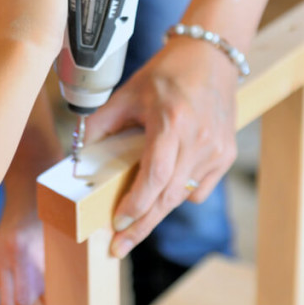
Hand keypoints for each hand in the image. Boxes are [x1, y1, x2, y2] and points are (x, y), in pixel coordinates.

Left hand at [84, 37, 240, 257]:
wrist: (212, 57)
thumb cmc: (169, 73)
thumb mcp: (129, 93)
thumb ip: (102, 123)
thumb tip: (77, 154)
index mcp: (172, 123)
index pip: (155, 176)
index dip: (135, 205)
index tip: (117, 224)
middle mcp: (199, 140)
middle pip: (168, 197)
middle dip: (141, 225)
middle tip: (118, 247)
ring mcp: (216, 150)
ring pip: (182, 196)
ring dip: (157, 210)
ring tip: (133, 222)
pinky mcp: (225, 155)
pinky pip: (198, 188)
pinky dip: (178, 193)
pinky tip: (164, 185)